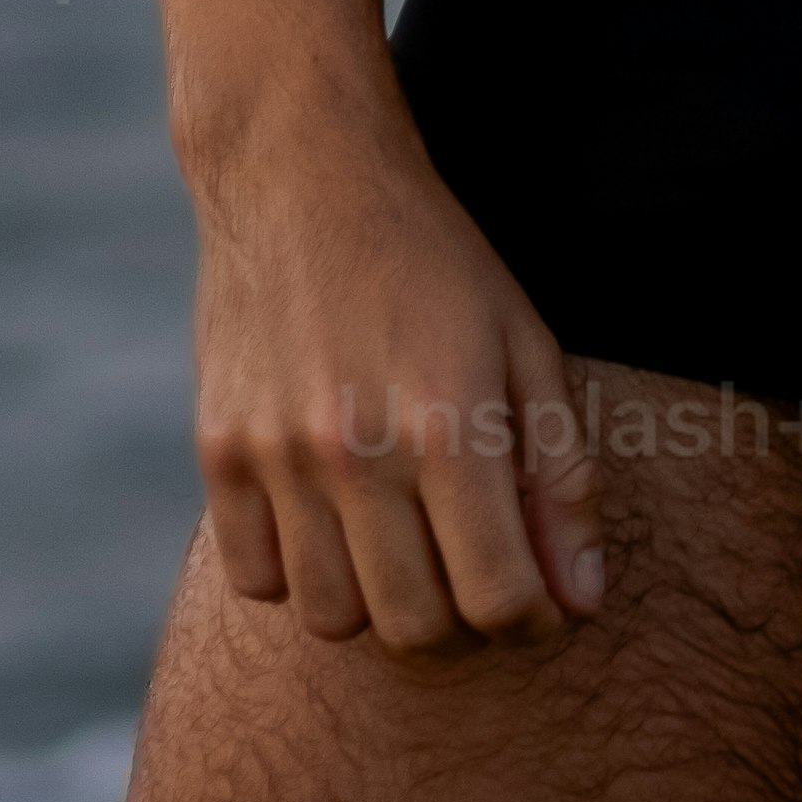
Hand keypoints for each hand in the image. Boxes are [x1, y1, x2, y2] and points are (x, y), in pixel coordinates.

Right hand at [190, 116, 606, 657]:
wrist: (303, 173)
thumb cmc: (436, 261)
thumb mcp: (527, 346)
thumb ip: (561, 480)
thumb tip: (582, 601)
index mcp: (449, 423)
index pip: (498, 597)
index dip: (532, 618)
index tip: (537, 597)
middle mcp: (356, 451)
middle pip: (415, 628)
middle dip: (461, 622)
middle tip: (471, 569)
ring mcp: (277, 456)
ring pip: (332, 619)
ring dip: (378, 603)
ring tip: (402, 539)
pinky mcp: (219, 452)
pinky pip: (258, 582)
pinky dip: (300, 573)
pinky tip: (332, 516)